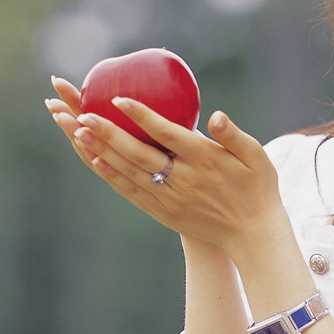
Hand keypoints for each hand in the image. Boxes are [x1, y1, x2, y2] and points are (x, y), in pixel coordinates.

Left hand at [47, 81, 283, 252]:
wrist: (253, 235)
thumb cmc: (258, 190)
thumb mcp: (258, 158)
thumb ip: (235, 135)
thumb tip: (217, 116)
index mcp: (204, 160)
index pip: (167, 134)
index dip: (141, 116)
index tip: (119, 98)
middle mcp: (183, 180)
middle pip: (137, 153)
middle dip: (106, 132)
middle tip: (80, 113)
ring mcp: (170, 198)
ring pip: (128, 171)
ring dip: (100, 150)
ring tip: (75, 130)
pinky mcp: (163, 211)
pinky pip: (131, 190)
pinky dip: (111, 174)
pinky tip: (94, 159)